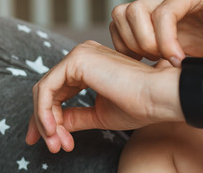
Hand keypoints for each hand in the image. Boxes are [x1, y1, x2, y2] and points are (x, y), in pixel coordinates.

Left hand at [25, 41, 177, 152]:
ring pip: (44, 90)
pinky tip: (55, 130)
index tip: (53, 143)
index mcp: (90, 64)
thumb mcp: (99, 115)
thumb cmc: (139, 105)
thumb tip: (54, 127)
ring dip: (46, 121)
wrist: (158, 97)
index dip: (49, 118)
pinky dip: (45, 112)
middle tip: (53, 147)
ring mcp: (79, 54)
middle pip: (48, 91)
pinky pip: (46, 88)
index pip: (58, 91)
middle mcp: (83, 55)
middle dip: (45, 122)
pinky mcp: (77, 59)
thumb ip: (76, 117)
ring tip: (58, 143)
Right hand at [109, 0, 202, 67]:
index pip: (165, 11)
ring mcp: (151, 1)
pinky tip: (143, 59)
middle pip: (137, 10)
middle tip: (165, 60)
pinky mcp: (139, 15)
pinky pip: (116, 25)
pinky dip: (123, 45)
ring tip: (155, 58)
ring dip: (133, 43)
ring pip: (122, 14)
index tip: (178, 61)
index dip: (166, 40)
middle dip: (147, 42)